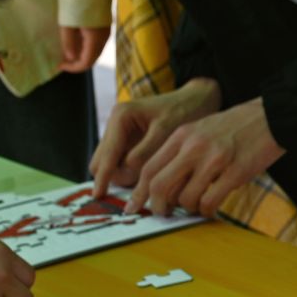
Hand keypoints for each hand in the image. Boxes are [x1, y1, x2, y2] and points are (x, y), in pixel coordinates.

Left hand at [58, 24, 111, 72]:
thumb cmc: (75, 2)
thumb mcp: (67, 23)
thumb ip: (68, 42)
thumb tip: (70, 59)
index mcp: (95, 39)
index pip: (86, 62)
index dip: (73, 68)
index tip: (60, 66)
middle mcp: (104, 38)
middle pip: (92, 58)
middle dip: (77, 62)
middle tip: (61, 60)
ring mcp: (106, 32)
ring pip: (95, 51)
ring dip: (82, 55)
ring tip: (66, 51)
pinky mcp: (105, 27)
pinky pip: (97, 42)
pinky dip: (86, 47)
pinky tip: (75, 41)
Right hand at [90, 79, 220, 196]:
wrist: (197, 100)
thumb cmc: (184, 111)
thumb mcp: (166, 130)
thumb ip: (145, 152)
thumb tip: (126, 173)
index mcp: (121, 117)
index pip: (106, 154)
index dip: (103, 176)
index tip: (98, 196)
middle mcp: (116, 125)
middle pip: (101, 162)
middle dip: (113, 176)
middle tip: (138, 187)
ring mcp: (121, 135)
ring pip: (111, 165)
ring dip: (124, 176)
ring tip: (151, 177)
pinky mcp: (129, 143)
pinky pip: (123, 164)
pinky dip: (132, 172)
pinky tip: (152, 173)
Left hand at [129, 98, 283, 217]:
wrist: (271, 116)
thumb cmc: (235, 127)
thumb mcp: (201, 130)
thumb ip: (181, 153)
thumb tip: (161, 186)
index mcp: (182, 136)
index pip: (149, 168)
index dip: (138, 193)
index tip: (134, 207)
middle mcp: (194, 146)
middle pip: (160, 185)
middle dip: (157, 207)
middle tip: (163, 214)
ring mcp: (215, 158)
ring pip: (185, 198)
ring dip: (188, 209)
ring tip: (197, 205)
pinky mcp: (235, 171)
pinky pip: (210, 201)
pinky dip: (207, 211)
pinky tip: (212, 207)